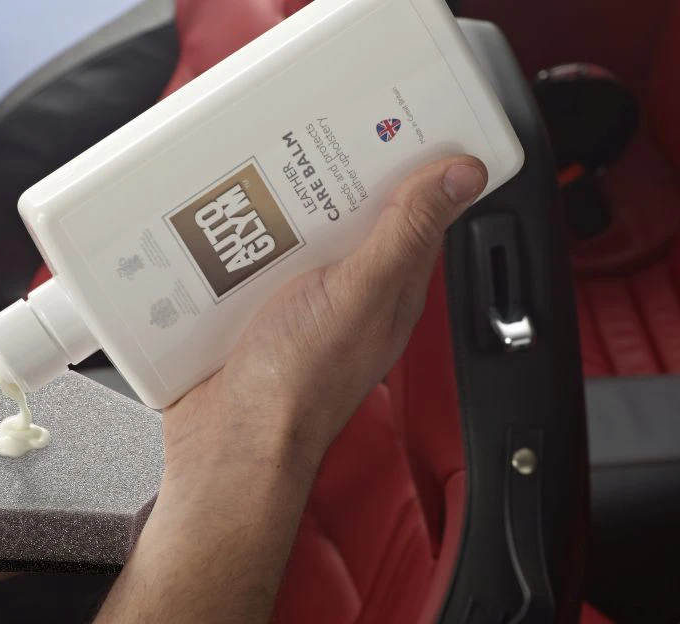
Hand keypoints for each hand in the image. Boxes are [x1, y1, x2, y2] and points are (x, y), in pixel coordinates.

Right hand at [163, 155, 487, 478]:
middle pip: (344, 217)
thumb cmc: (296, 388)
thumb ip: (406, 235)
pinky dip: (232, 240)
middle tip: (305, 136)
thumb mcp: (358, 296)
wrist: (227, 448)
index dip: (404, 164)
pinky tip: (217, 224)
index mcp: (386, 291)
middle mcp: (344, 296)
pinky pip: (243, 262)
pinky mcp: (246, 316)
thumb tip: (462, 175)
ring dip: (273, 205)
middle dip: (325, 176)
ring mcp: (294, 306)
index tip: (385, 120)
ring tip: (254, 172)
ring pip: (291, 236)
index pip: (411, 213)